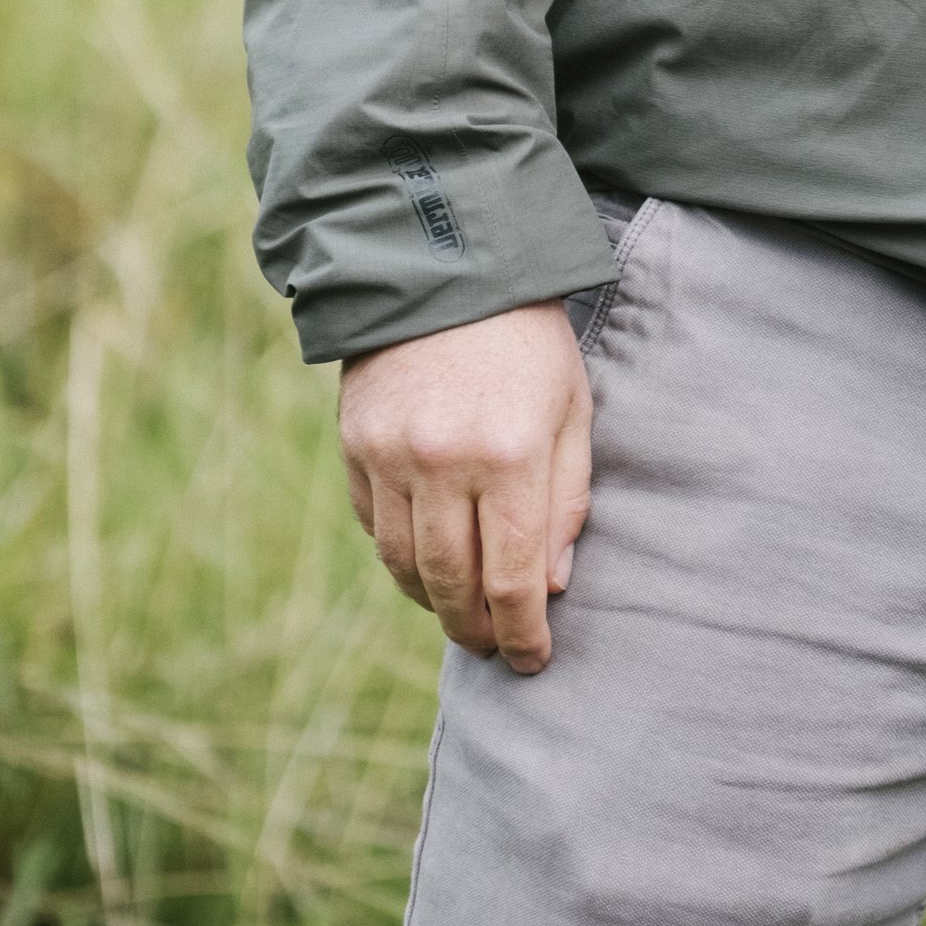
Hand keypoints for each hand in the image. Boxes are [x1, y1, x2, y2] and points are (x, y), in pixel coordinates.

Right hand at [339, 302, 593, 673]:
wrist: (447, 265)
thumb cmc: (528, 340)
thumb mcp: (571, 408)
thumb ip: (567, 499)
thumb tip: (551, 587)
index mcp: (510, 453)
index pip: (514, 578)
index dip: (523, 633)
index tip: (533, 660)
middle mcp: (443, 461)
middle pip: (452, 584)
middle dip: (475, 629)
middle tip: (492, 645)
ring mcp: (390, 454)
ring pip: (404, 566)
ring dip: (433, 601)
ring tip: (460, 611)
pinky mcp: (354, 444)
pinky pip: (373, 526)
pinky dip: (399, 555)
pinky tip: (425, 558)